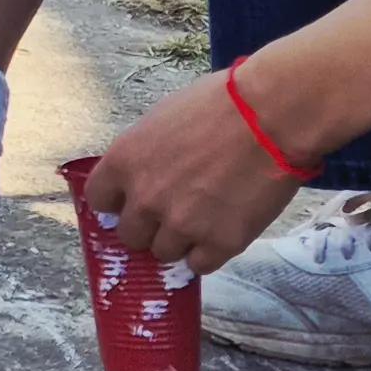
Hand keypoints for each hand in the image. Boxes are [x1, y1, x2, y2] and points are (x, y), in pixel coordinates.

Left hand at [86, 67, 312, 272]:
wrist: (271, 115)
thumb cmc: (220, 104)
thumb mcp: (162, 119)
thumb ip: (143, 154)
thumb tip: (141, 176)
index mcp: (124, 162)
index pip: (98, 201)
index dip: (117, 202)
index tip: (131, 200)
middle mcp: (145, 199)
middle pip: (130, 235)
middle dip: (149, 226)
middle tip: (174, 210)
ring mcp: (181, 225)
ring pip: (164, 254)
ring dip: (179, 241)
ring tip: (204, 217)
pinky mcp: (219, 243)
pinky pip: (200, 265)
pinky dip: (207, 253)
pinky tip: (221, 230)